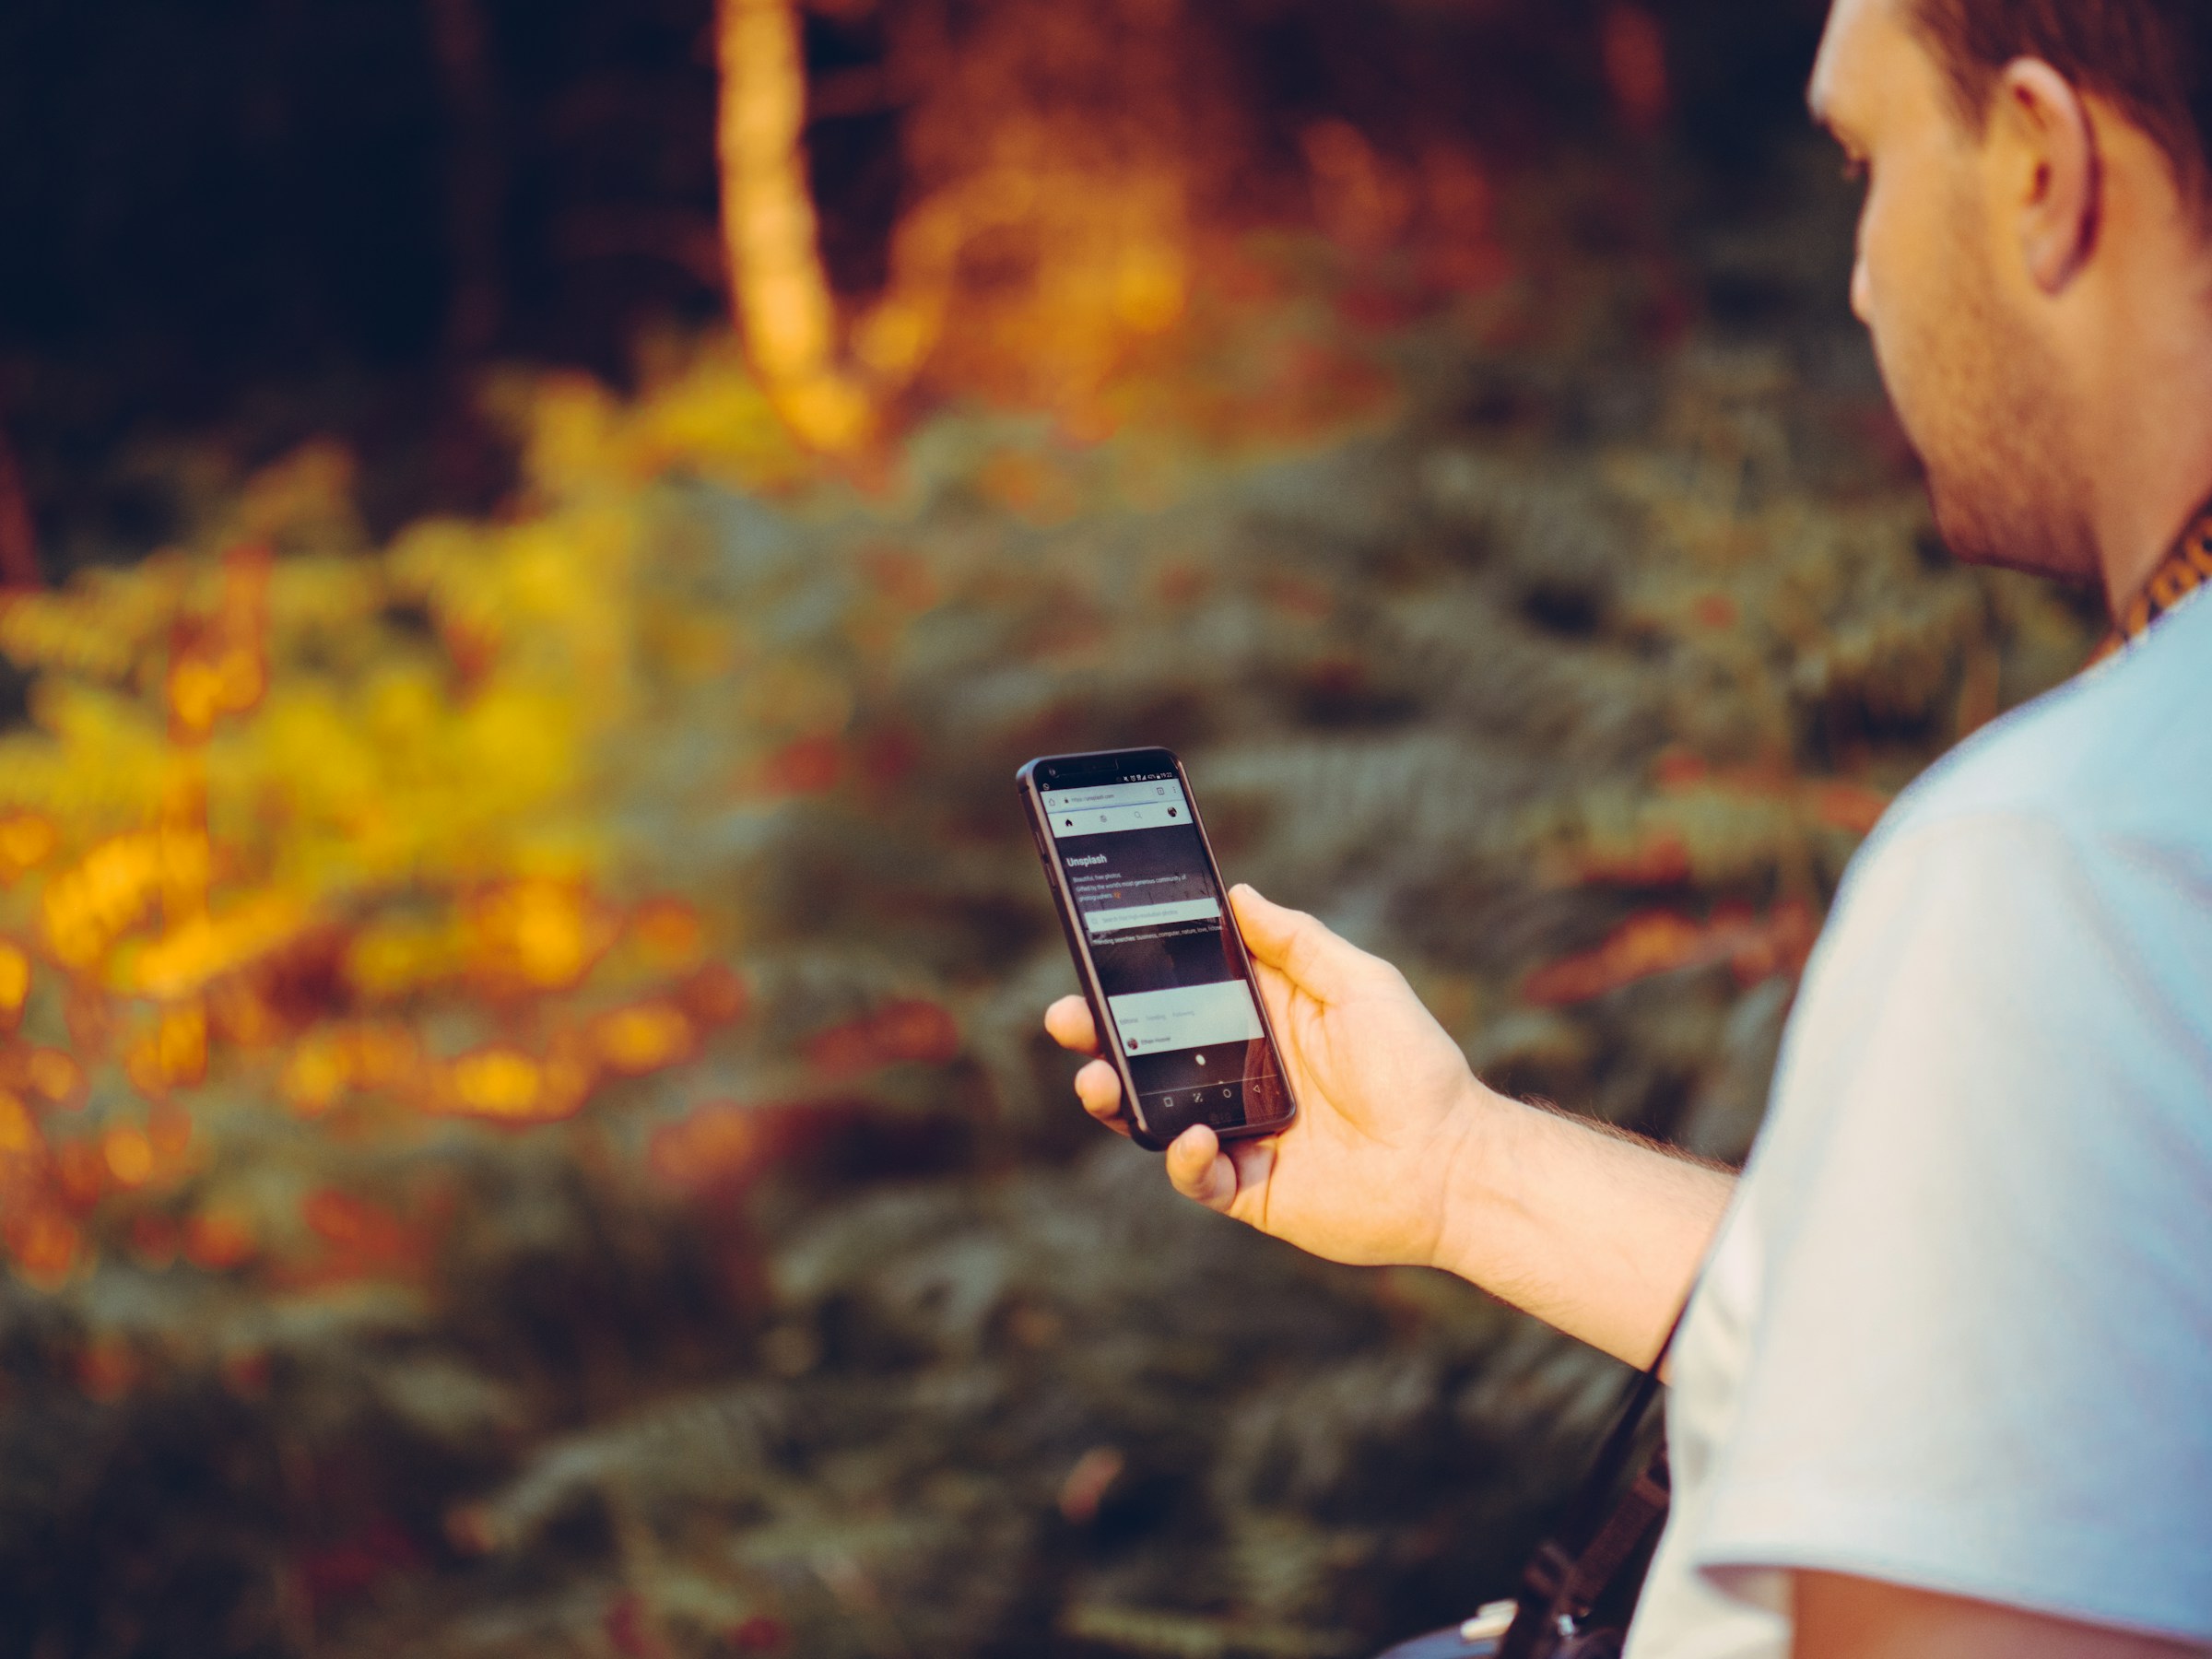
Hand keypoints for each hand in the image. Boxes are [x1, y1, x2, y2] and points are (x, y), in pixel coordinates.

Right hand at [1044, 885, 1493, 1271]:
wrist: (1454, 1164)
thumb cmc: (1416, 1067)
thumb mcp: (1360, 982)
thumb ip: (1297, 941)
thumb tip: (1237, 893)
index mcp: (1261, 1021)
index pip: (1179, 994)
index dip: (1132, 979)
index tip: (1092, 954)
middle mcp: (1240, 1075)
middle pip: (1147, 1053)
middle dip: (1097, 1035)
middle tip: (1066, 1018)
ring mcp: (1239, 1132)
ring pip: (1152, 1115)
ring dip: (1114, 1097)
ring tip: (1096, 1080)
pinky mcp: (1248, 1189)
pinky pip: (1195, 1175)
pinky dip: (1182, 1157)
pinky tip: (1194, 1136)